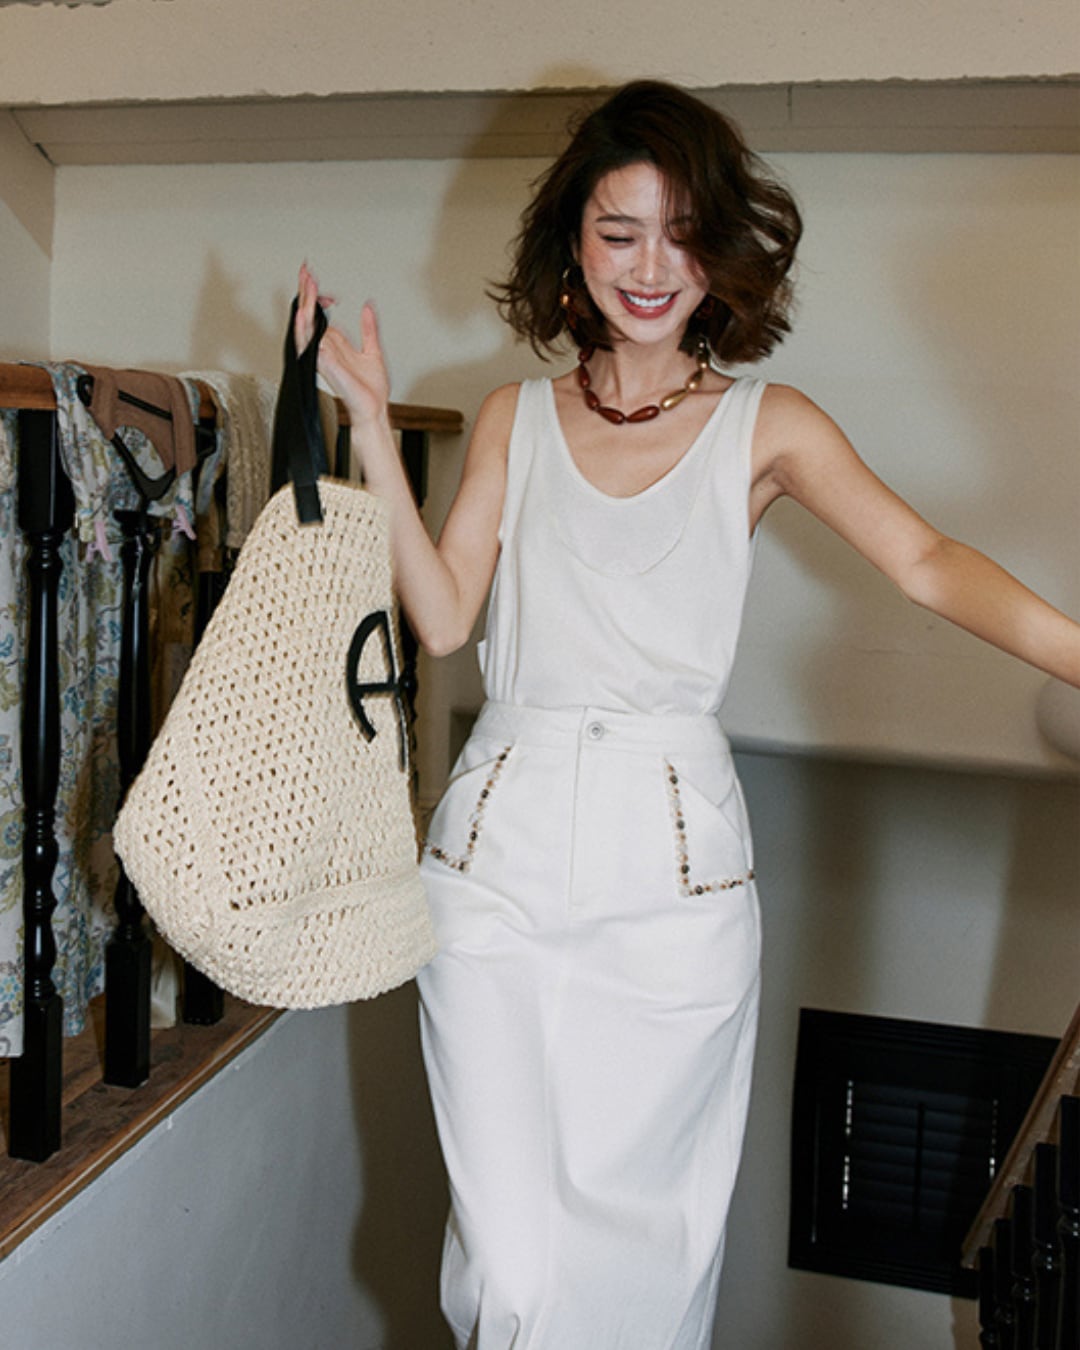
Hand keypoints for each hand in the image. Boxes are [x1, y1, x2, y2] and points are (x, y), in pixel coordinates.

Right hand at [294, 263, 390, 428]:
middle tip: (306, 271)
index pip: (321, 314)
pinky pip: (309, 346)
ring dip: (304, 305)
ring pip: (306, 327)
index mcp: (335, 345)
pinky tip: (303, 315)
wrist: (374, 409)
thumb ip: (369, 328)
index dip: (320, 298)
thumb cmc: (371, 390)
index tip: (323, 286)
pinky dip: (305, 330)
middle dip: (308, 292)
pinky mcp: (324, 365)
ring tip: (304, 284)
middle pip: (311, 315)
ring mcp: (323, 357)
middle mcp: (326, 349)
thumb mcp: (373, 350)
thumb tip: (368, 307)